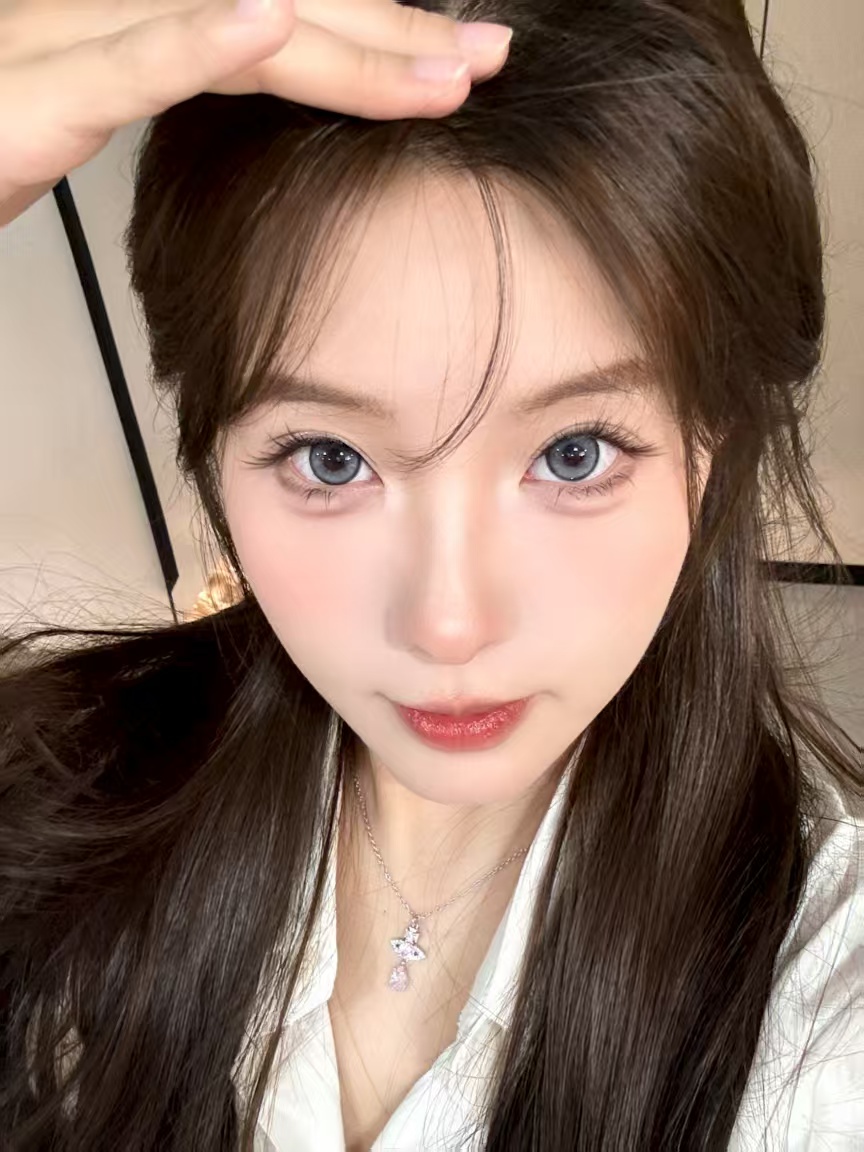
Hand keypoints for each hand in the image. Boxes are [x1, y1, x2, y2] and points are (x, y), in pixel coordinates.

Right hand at [0, 0, 512, 226]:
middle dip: (392, 33)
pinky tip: (272, 26)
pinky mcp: (33, 86)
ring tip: (443, 70)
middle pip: (280, 9)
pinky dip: (201, 43)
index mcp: (136, 16)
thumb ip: (156, 85)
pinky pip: (128, 60)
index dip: (370, 37)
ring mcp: (70, 31)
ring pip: (233, 26)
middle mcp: (113, 5)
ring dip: (347, 46)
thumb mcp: (83, 106)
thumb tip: (240, 82)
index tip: (452, 61)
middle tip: (489, 57)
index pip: (277, 18)